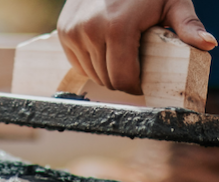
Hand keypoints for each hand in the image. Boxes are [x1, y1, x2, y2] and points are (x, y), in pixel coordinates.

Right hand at [58, 0, 216, 94]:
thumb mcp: (171, 2)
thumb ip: (187, 25)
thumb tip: (209, 44)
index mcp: (118, 28)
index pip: (123, 78)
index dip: (135, 86)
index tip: (142, 83)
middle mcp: (90, 31)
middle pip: (106, 78)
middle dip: (121, 79)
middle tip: (134, 70)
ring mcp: (74, 32)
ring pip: (91, 73)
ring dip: (105, 71)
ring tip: (120, 59)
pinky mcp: (64, 32)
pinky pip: (77, 61)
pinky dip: (90, 62)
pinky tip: (104, 50)